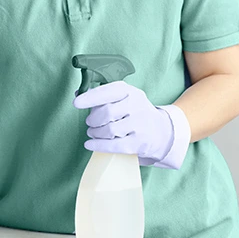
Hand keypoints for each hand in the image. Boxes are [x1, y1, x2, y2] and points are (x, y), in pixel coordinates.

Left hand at [72, 81, 190, 168]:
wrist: (162, 132)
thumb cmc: (135, 113)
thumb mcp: (124, 98)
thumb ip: (103, 96)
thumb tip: (78, 94)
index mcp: (130, 92)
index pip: (108, 91)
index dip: (90, 97)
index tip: (76, 103)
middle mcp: (137, 106)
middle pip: (107, 112)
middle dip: (93, 119)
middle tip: (90, 123)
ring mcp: (140, 125)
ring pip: (109, 129)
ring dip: (95, 132)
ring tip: (93, 132)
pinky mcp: (140, 143)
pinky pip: (114, 145)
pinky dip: (98, 145)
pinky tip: (90, 144)